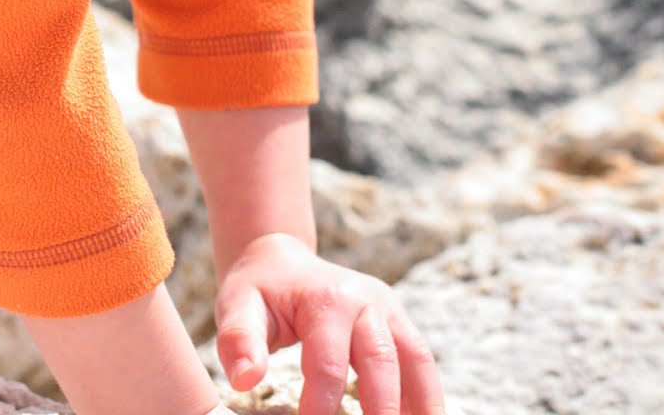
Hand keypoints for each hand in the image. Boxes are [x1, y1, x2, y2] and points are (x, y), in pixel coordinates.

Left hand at [215, 232, 443, 414]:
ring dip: (421, 403)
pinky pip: (419, 359)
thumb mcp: (238, 307)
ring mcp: (386, 309)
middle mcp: (365, 301)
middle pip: (381, 361)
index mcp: (326, 299)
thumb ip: (240, 342)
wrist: (283, 263)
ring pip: (415, 358)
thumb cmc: (259, 292)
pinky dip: (425, 394)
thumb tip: (245, 379)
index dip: (321, 409)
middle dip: (381, 411)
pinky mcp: (396, 322)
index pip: (328, 364)